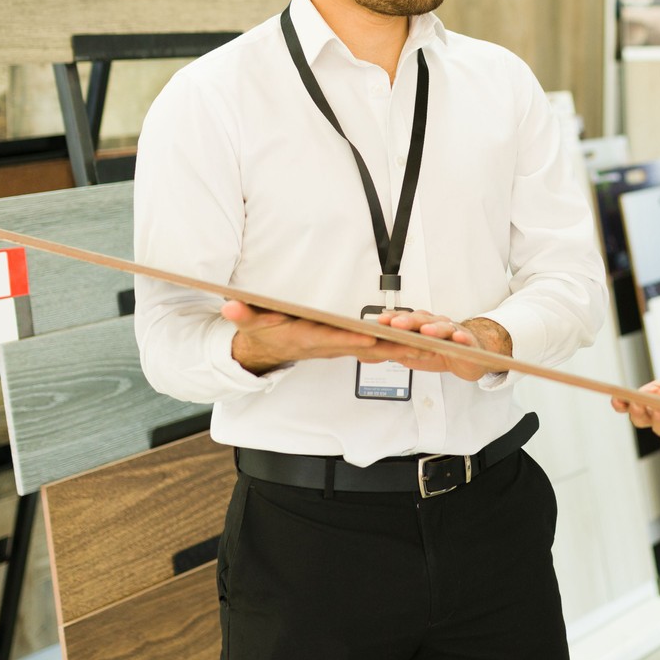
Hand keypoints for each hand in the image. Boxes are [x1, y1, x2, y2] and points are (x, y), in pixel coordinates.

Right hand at [223, 301, 434, 375]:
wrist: (263, 353)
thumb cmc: (261, 332)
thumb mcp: (248, 321)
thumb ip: (241, 313)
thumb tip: (229, 306)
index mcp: (307, 338)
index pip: (332, 339)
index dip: (351, 339)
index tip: (371, 336)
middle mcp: (328, 346)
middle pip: (363, 348)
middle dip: (390, 348)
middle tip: (419, 344)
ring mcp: (339, 348)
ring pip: (375, 351)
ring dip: (401, 350)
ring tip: (430, 346)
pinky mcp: (348, 346)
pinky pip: (377, 349)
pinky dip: (397, 348)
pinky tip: (420, 345)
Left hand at [374, 311, 509, 383]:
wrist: (470, 356)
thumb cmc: (441, 351)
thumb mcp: (414, 355)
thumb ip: (395, 351)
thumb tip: (365, 353)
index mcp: (422, 325)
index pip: (406, 320)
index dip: (393, 319)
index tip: (380, 321)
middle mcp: (437, 324)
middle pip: (422, 320)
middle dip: (409, 322)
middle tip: (396, 325)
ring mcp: (453, 331)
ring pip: (444, 327)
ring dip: (434, 328)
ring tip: (426, 332)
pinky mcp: (469, 342)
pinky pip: (466, 339)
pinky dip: (462, 338)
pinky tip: (458, 339)